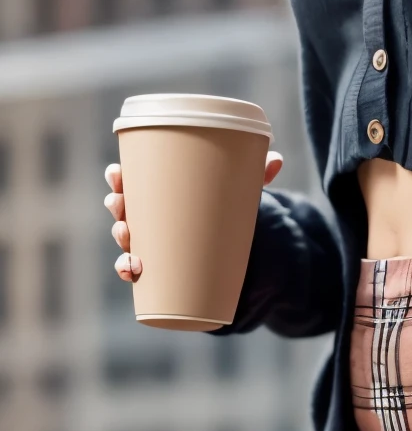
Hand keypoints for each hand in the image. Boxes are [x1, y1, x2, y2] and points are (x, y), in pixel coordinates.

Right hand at [104, 150, 283, 282]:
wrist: (231, 244)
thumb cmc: (225, 207)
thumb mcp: (239, 190)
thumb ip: (255, 175)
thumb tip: (276, 160)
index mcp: (160, 188)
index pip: (128, 177)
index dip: (117, 175)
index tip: (117, 172)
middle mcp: (148, 212)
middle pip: (122, 206)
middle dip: (116, 205)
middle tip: (121, 205)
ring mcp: (150, 239)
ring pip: (125, 237)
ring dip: (120, 238)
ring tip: (128, 241)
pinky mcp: (158, 263)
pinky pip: (135, 267)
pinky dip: (128, 269)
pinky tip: (132, 271)